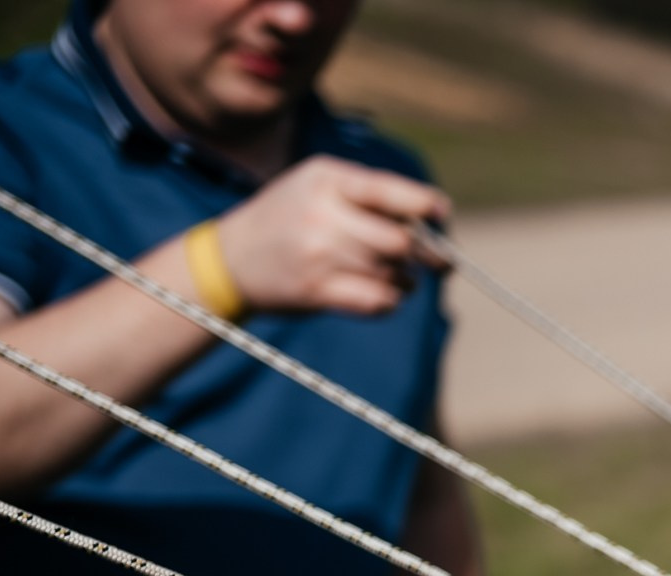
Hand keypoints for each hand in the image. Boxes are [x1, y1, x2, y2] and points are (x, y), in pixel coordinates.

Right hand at [214, 156, 449, 317]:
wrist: (229, 259)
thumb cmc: (290, 217)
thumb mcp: (317, 186)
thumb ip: (370, 195)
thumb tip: (435, 216)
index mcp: (326, 179)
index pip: (388, 190)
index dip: (424, 203)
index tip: (441, 213)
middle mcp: (322, 214)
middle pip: (400, 240)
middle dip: (427, 253)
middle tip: (438, 261)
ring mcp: (318, 254)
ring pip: (393, 272)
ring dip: (407, 279)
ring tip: (396, 275)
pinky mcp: (317, 291)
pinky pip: (379, 301)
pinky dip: (391, 300)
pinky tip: (385, 294)